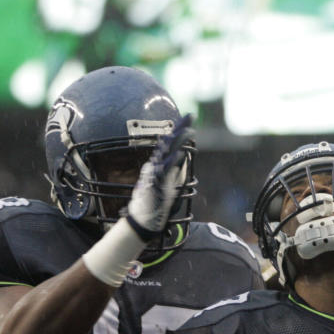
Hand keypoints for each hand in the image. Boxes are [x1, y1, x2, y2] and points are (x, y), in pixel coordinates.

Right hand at [125, 114, 193, 239]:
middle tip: (191, 115)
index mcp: (158, 163)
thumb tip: (185, 156)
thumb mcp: (167, 182)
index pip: (170, 142)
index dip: (179, 130)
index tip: (188, 119)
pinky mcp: (156, 183)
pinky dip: (174, 161)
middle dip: (180, 128)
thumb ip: (176, 170)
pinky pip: (166, 170)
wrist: (142, 219)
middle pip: (169, 142)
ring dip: (179, 141)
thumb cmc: (154, 202)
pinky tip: (182, 153)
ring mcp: (155, 173)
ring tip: (189, 131)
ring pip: (167, 152)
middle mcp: (156, 164)